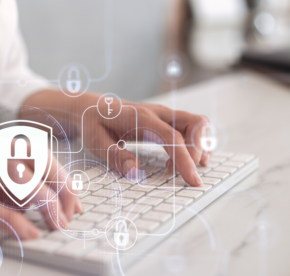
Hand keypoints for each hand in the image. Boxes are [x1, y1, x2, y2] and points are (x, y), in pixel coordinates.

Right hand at [0, 132, 81, 239]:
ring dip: (44, 203)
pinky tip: (29, 232)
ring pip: (16, 178)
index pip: (36, 156)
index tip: (73, 198)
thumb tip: (31, 202)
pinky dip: (13, 220)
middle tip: (71, 213)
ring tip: (57, 223)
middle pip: (34, 163)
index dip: (61, 177)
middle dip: (61, 188)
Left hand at [23, 91, 210, 186]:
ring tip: (178, 167)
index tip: (193, 181)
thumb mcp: (95, 142)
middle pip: (196, 124)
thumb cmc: (92, 124)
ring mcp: (164, 115)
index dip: (186, 159)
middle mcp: (157, 113)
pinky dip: (194, 144)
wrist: (91, 108)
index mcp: (141, 118)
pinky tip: (177, 159)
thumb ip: (115, 156)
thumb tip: (135, 171)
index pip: (173, 137)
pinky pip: (191, 127)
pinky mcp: (165, 120)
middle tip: (181, 173)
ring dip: (198, 147)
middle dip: (198, 151)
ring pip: (198, 124)